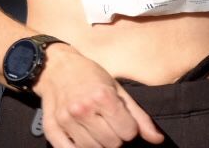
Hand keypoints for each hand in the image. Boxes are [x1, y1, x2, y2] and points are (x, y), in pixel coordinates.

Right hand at [33, 45, 162, 147]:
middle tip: (107, 123)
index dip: (129, 128)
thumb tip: (157, 139)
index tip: (122, 121)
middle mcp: (83, 109)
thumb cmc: (90, 76)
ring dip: (97, 143)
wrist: (56, 68)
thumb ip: (138, 115)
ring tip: (94, 128)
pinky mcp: (51, 129)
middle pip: (112, 144)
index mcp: (103, 97)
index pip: (128, 132)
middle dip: (114, 136)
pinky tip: (82, 137)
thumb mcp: (117, 89)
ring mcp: (66, 120)